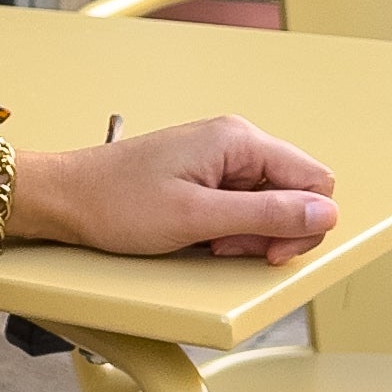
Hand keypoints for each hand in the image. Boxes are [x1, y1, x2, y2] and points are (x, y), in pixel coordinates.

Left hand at [8, 113, 336, 265]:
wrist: (66, 199)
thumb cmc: (117, 203)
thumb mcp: (197, 218)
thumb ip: (266, 215)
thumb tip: (325, 213)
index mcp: (240, 140)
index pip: (315, 180)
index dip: (302, 224)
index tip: (268, 251)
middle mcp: (236, 142)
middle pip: (294, 193)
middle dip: (271, 231)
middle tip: (227, 247)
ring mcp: (220, 158)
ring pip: (269, 204)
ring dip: (248, 233)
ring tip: (207, 242)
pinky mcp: (206, 176)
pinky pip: (241, 206)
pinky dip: (229, 229)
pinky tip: (201, 237)